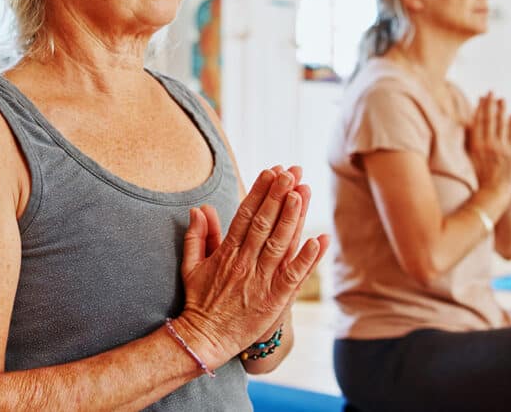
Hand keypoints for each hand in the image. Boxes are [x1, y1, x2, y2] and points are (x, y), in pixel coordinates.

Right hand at [173, 168, 327, 367]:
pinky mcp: (274, 300)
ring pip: (279, 243)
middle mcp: (245, 262)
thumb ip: (197, 236)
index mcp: (227, 252)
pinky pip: (293, 276)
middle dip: (278, 194)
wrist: (203, 340)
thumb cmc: (199, 302)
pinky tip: (318, 240)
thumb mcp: (191, 266)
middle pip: (265, 222)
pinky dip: (306, 258)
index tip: (271, 171)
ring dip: (292, 217)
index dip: (259, 191)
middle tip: (291, 172)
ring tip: (302, 192)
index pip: (245, 214)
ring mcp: (260, 280)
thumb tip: (199, 208)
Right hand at [466, 92, 510, 208]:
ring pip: (501, 124)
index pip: (478, 122)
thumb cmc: (480, 179)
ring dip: (502, 110)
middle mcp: (488, 144)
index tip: (481, 98)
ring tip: (502, 99)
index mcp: (475, 146)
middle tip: (491, 92)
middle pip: (489, 119)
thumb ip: (467, 144)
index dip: (480, 108)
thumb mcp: (469, 161)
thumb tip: (465, 129)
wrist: (495, 193)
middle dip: (490, 104)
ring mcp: (501, 148)